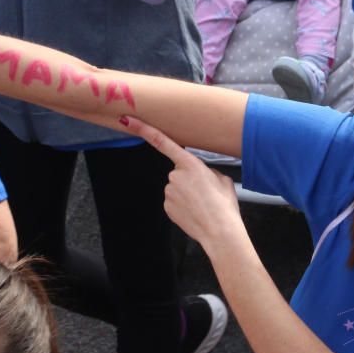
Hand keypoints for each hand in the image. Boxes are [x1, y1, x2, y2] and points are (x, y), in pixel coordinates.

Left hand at [123, 117, 245, 250]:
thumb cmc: (224, 205)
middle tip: (205, 192)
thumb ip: (207, 171)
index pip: (163, 142)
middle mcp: (175, 176)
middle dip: (189, 179)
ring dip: (187, 193)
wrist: (220, 232)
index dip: (144, 130)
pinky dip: (183, 205)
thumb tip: (201, 174)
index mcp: (190, 164)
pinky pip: (174, 201)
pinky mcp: (166, 207)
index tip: (129, 121)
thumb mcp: (222, 179)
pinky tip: (195, 211)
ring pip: (176, 188)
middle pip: (178, 172)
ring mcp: (168, 192)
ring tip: (203, 204)